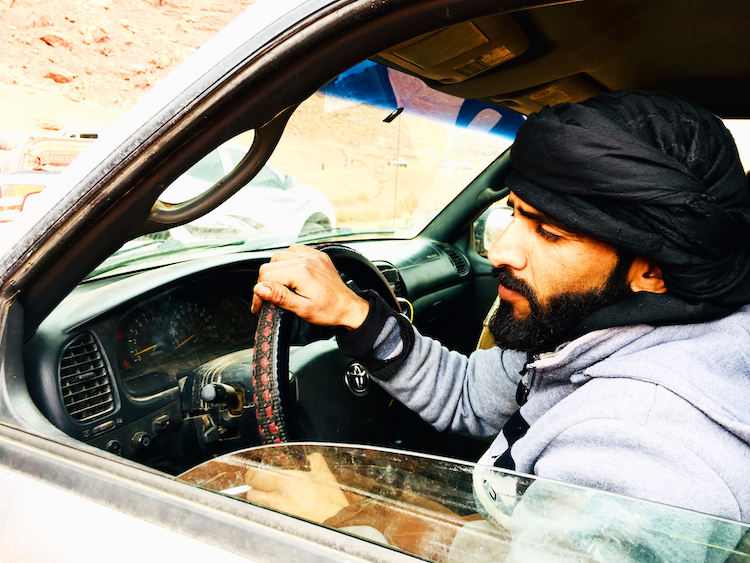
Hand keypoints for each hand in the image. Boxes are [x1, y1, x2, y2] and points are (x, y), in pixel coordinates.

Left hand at [244, 452, 349, 522]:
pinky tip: (279, 512)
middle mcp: (275, 499)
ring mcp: (275, 515)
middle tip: (263, 487)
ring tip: (272, 500)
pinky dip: (268, 514)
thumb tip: (312, 457)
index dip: (253, 474)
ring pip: (257, 506)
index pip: (254, 476)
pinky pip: (265, 518)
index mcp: (284, 482)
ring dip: (261, 502)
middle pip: (251, 492)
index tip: (256, 473)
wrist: (337, 525)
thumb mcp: (324, 475)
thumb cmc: (330, 503)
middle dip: (255, 489)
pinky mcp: (277, 526)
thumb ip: (315, 461)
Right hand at [251, 244, 368, 328]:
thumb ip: (279, 297)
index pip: (266, 277)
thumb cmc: (329, 310)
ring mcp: (312, 255)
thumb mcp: (302, 309)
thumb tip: (260, 289)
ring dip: (275, 270)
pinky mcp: (317, 255)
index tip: (259, 305)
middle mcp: (306, 260)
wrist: (348, 307)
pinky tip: (289, 272)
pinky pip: (294, 250)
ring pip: (279, 256)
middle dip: (264, 283)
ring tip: (278, 286)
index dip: (259, 293)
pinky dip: (287, 260)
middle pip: (270, 265)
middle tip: (267, 298)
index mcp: (301, 273)